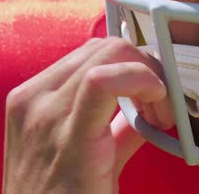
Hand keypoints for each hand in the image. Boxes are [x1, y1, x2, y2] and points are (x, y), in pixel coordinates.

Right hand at [3, 37, 173, 193]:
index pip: (94, 53)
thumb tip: (146, 113)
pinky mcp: (66, 134)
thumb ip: (116, 128)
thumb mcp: (87, 153)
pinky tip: (157, 106)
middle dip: (147, 67)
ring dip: (150, 76)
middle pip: (107, 47)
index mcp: (37, 97)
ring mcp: (45, 112)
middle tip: (162, 107)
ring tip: (161, 115)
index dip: (134, 65)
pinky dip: (141, 80)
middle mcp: (35, 96)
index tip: (154, 97)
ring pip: (111, 53)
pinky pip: (105, 81)